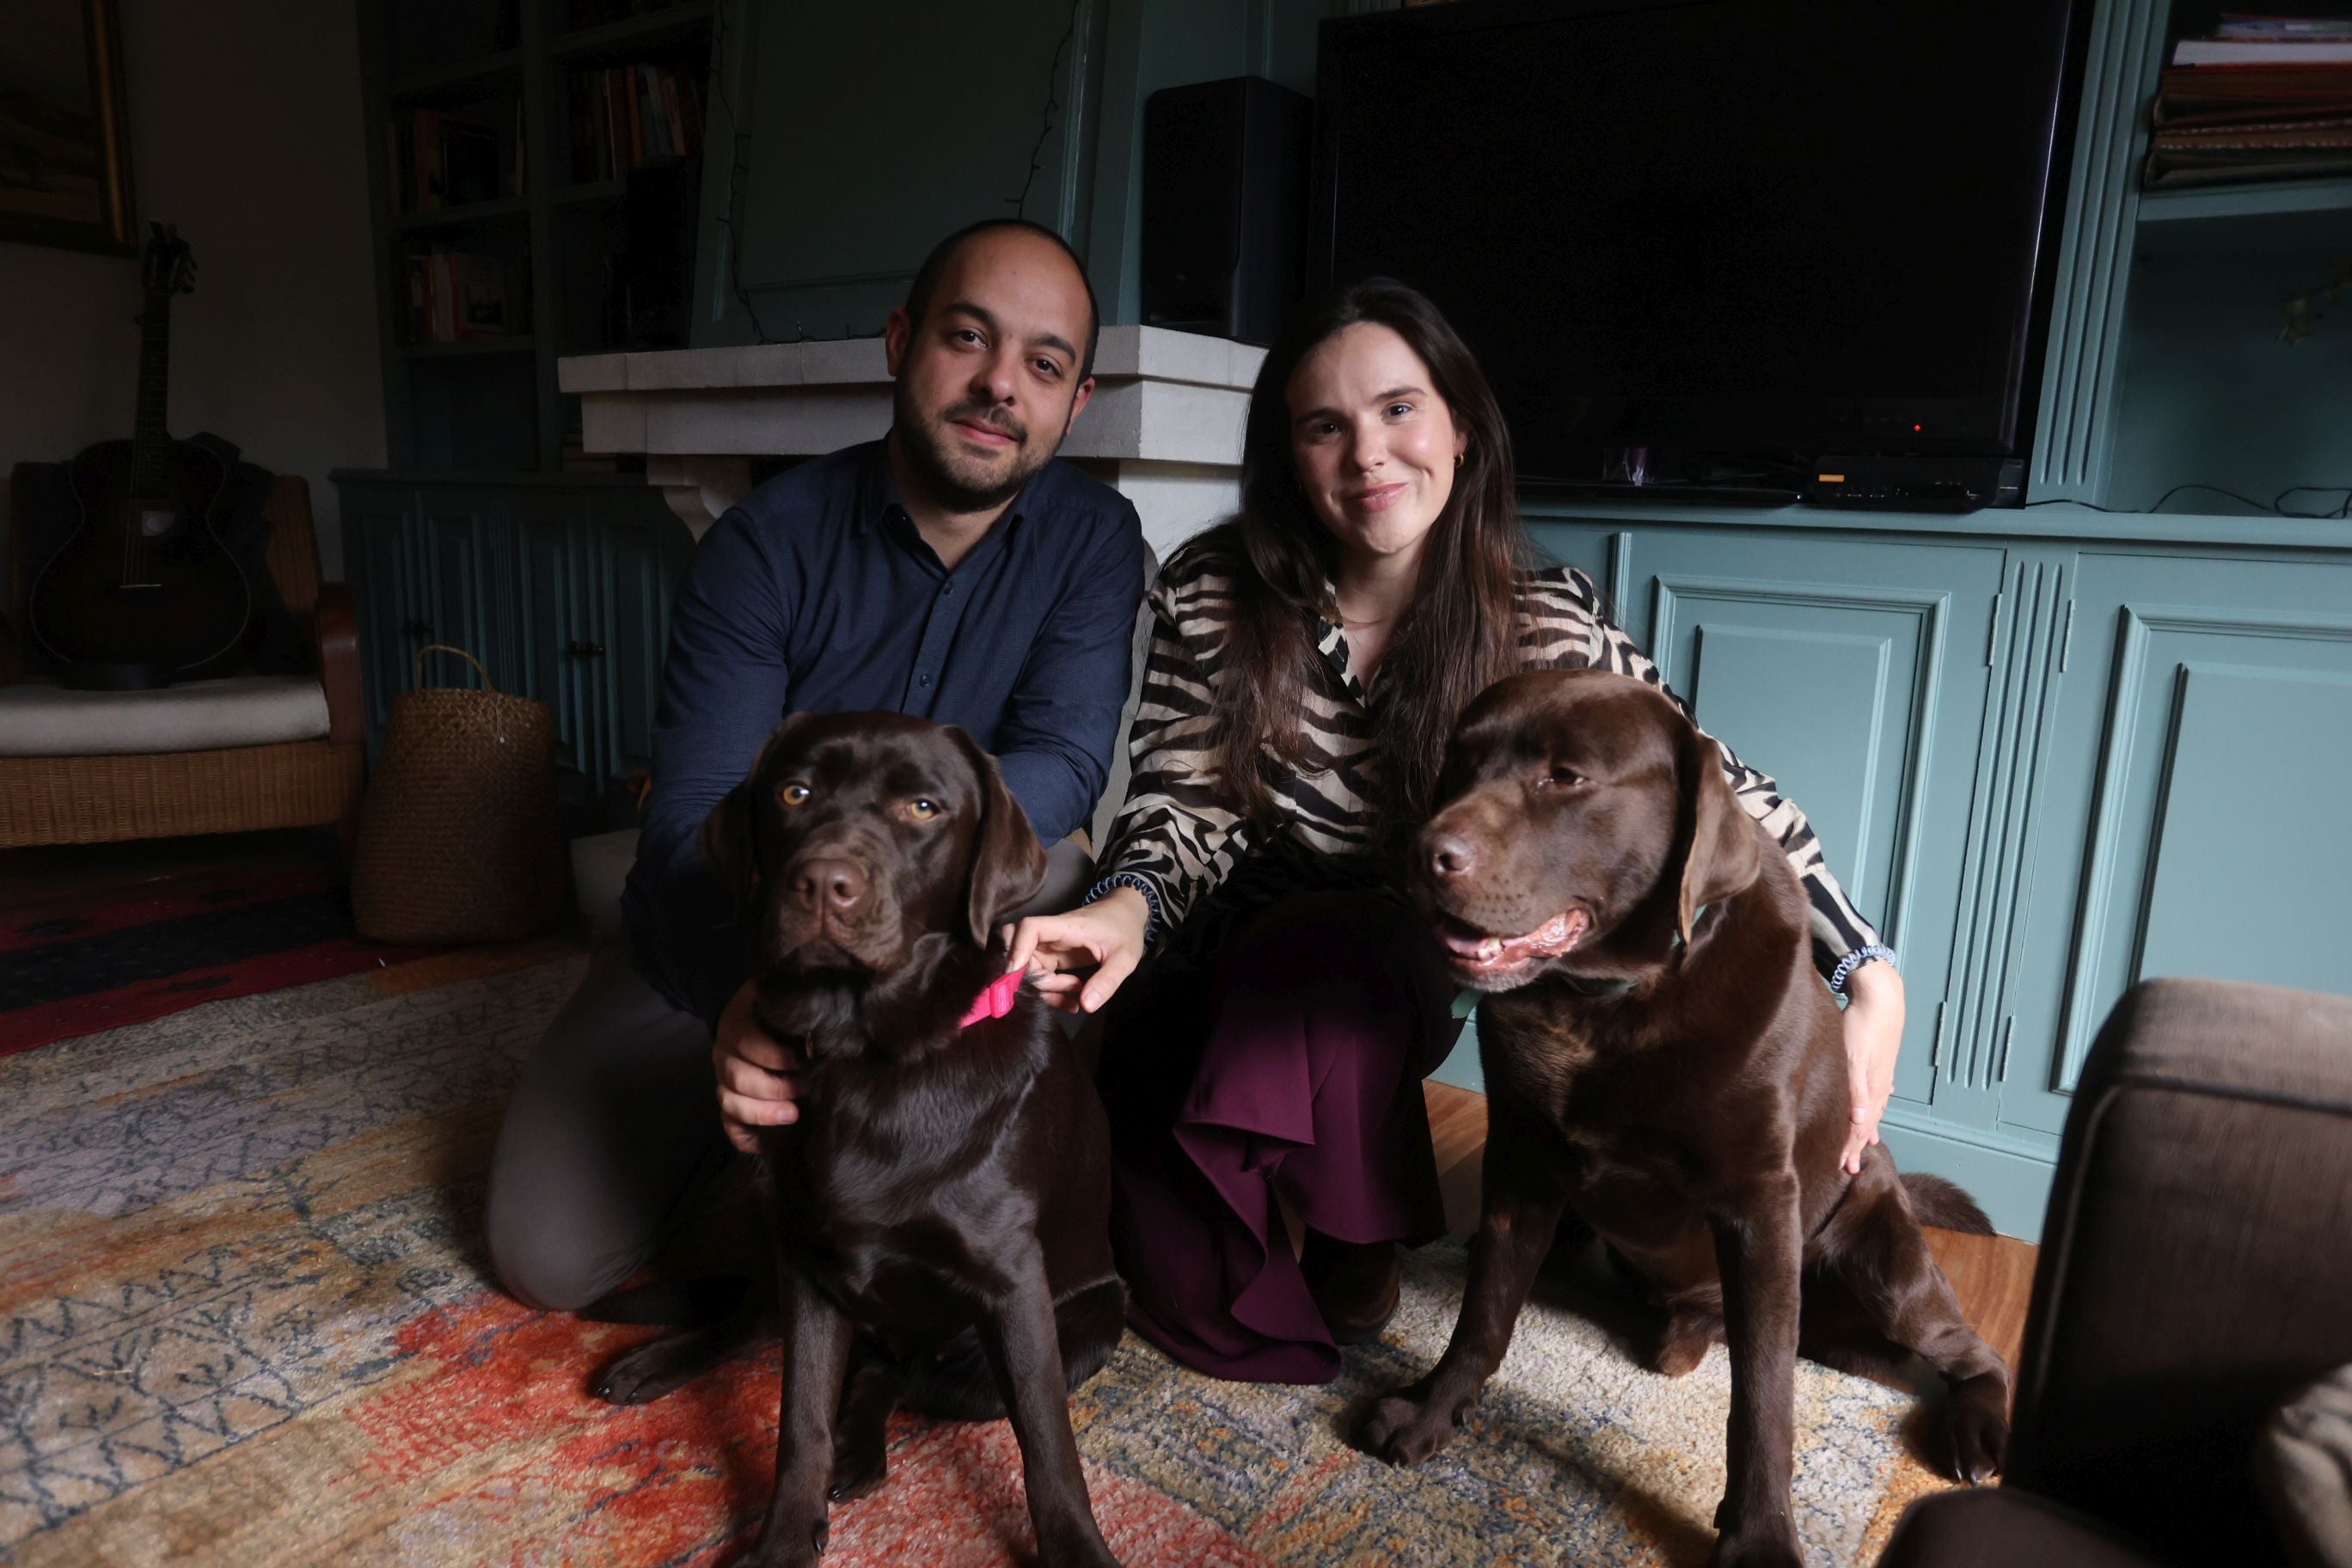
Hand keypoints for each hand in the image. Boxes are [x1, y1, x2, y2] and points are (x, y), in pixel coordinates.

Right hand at [713, 978, 800, 1153]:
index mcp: (736, 1027)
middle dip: (774, 1089)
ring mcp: (722, 1081)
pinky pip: (728, 1124)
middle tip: (806, 1091)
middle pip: (738, 1079)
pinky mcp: (728, 1101)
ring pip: (730, 1103)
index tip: (806, 1062)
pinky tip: (767, 1142)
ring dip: (761, 1113)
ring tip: (792, 1116)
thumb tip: (826, 1025)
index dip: (777, 1057)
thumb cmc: (773, 1011)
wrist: (745, 1015)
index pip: (749, 1044)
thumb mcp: (779, 1002)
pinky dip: (744, 1137)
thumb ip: (796, 1009)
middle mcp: (724, 1055)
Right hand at [1001, 887, 1148, 1013]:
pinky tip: (1073, 1000)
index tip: (1018, 972)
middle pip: (1020, 953)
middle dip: (1031, 979)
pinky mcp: (1054, 958)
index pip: (1031, 927)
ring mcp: (1051, 947)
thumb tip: (1086, 1005)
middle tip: (1058, 990)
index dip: (1017, 947)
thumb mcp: (1125, 958)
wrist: (1126, 915)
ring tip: (1076, 996)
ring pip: (1028, 970)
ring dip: (1045, 989)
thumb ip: (1107, 981)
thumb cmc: (1125, 929)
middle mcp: (1052, 936)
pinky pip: (1041, 977)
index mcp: (1067, 927)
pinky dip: (1052, 992)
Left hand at [1838, 961, 1904, 1174]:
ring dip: (1867, 1127)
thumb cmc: (1862, 1025)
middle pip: (1866, 1122)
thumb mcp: (1853, 1057)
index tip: (1842, 1167)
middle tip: (1849, 1166)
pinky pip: (1878, 1091)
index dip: (1849, 1147)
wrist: (1882, 996)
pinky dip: (1875, 1104)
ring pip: (1874, 1108)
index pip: (1858, 1126)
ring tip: (1866, 1142)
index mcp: (1869, 1087)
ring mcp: (1880, 1073)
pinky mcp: (1880, 1062)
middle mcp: (1877, 1084)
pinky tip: (1875, 1105)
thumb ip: (1855, 1090)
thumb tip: (1858, 1122)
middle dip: (1856, 1144)